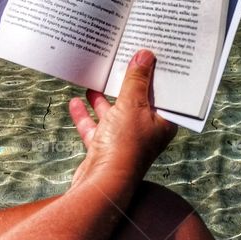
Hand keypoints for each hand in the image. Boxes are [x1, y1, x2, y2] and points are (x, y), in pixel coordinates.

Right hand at [69, 50, 177, 187]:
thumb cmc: (125, 146)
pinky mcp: (105, 148)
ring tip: (97, 77)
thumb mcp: (133, 104)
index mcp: (162, 122)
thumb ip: (136, 80)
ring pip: (114, 113)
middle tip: (122, 59)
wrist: (102, 183)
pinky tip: (76, 101)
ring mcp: (124, 140)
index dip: (158, 75)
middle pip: (137, 101)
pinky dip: (86, 114)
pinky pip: (95, 127)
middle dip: (128, 83)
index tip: (151, 56)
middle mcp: (146, 131)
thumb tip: (145, 56)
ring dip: (104, 97)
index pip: (164, 93)